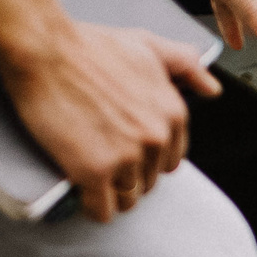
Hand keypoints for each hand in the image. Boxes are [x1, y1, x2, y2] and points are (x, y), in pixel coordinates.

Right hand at [0, 13, 220, 220]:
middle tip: (100, 156)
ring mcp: (127, 157)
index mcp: (172, 113)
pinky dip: (91, 207)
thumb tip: (212, 88)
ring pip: (128, 199)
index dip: (145, 158)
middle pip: (149, 181)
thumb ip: (183, 65)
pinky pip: (102, 211)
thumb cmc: (88, 46)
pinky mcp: (95, 171)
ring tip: (90, 172)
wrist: (43, 47)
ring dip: (109, 192)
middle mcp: (156, 137)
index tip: (124, 149)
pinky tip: (80, 193)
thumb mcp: (146, 46)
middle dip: (127, 174)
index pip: (170, 160)